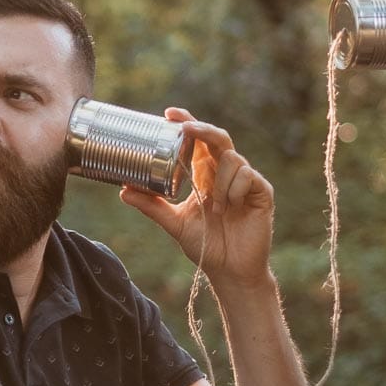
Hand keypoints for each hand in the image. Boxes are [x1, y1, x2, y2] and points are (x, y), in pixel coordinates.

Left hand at [119, 108, 274, 290]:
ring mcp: (246, 182)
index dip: (187, 123)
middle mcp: (226, 173)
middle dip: (202, 128)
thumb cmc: (205, 246)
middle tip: (185, 128)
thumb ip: (152, 206)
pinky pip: (249, 176)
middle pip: (217, 137)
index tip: (169, 114)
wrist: (230, 271)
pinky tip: (230, 208)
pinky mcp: (262, 192)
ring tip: (215, 208)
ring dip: (220, 180)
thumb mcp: (174, 223)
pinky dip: (235, 189)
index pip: (198, 140)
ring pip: (233, 158)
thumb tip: (122, 190)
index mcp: (205, 175)